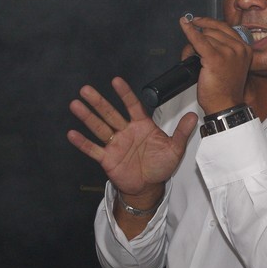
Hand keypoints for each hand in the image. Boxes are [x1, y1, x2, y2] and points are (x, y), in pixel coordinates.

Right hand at [67, 77, 197, 204]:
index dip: (124, 93)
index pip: (132, 105)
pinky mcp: (107, 158)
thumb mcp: (175, 149)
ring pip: (99, 127)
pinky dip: (83, 142)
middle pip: (110, 113)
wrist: (149, 187)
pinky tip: (72, 133)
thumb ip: (182, 132)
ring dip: (87, 117)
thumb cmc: (160, 166)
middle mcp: (126, 132)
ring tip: (76, 105)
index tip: (116, 81)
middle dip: (98, 101)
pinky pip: (93, 149)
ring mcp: (115, 144)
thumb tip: (194, 116)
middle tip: (86, 89)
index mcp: (141, 125)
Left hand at [179, 15, 251, 113]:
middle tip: (193, 50)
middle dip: (200, 37)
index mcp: (245, 49)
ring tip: (191, 58)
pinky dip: (189, 31)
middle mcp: (239, 48)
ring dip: (193, 44)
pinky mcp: (215, 57)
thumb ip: (223, 49)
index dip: (209, 23)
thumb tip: (202, 36)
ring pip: (204, 36)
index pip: (225, 28)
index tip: (198, 21)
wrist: (225, 105)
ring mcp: (228, 52)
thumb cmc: (225, 89)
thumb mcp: (231, 65)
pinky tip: (184, 24)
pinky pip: (198, 39)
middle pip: (213, 31)